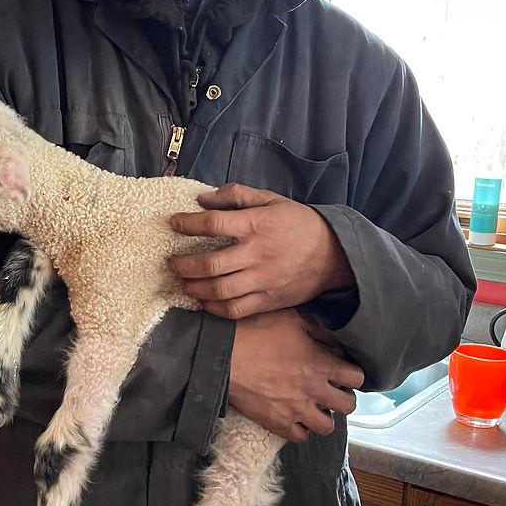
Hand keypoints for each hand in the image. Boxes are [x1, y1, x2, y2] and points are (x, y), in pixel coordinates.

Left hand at [170, 183, 354, 316]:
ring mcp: (262, 281)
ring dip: (194, 288)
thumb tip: (203, 198)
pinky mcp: (268, 300)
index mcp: (256, 225)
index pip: (212, 224)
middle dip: (183, 265)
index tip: (173, 223)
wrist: (334, 254)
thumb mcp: (271, 200)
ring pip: (218, 290)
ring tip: (183, 282)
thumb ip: (237, 195)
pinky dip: (214, 308)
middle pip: (209, 264)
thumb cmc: (299, 224)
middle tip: (171, 262)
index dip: (187, 223)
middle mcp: (256, 254)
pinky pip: (235, 309)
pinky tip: (204, 301)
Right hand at [228, 310, 363, 441]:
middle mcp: (313, 391)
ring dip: (325, 417)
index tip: (345, 372)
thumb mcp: (290, 318)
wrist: (221, 355)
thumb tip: (334, 337)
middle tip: (333, 391)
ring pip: (327, 427)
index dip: (353, 374)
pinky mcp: (277, 423)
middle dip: (344, 398)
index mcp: (320, 364)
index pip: (357, 378)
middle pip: (348, 406)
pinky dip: (301, 429)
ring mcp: (296, 410)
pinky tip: (296, 417)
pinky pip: (300, 437)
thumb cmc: (254, 332)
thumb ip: (317, 329)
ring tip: (315, 407)